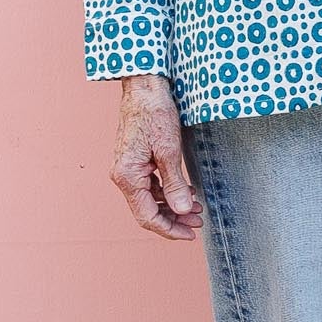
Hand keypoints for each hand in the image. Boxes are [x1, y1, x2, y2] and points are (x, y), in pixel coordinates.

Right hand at [110, 75, 203, 240]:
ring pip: (149, 199)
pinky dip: (167, 191)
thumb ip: (175, 184)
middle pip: (147, 211)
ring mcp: (127, 168)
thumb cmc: (154, 113)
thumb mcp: (169, 151)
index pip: (147, 216)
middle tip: (198, 222)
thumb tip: (183, 210)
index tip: (190, 234)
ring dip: (172, 206)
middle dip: (174, 219)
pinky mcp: (134, 161)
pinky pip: (149, 185)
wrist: (144, 87)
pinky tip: (186, 191)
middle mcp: (122, 176)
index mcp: (127, 176)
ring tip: (197, 208)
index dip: (169, 229)